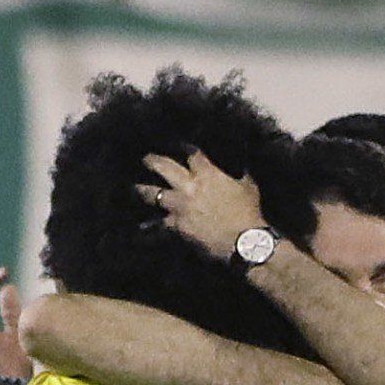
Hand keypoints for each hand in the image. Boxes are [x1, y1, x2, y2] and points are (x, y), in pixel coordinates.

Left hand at [138, 148, 265, 258]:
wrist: (242, 240)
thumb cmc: (248, 212)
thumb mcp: (248, 186)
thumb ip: (239, 174)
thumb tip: (239, 167)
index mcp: (208, 174)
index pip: (192, 155)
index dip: (184, 148)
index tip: (178, 145)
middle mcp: (188, 187)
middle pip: (164, 168)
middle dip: (152, 161)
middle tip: (145, 158)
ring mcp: (179, 206)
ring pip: (153, 195)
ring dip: (143, 190)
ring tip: (135, 188)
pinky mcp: (175, 225)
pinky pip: (160, 222)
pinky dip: (153, 223)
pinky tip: (144, 224)